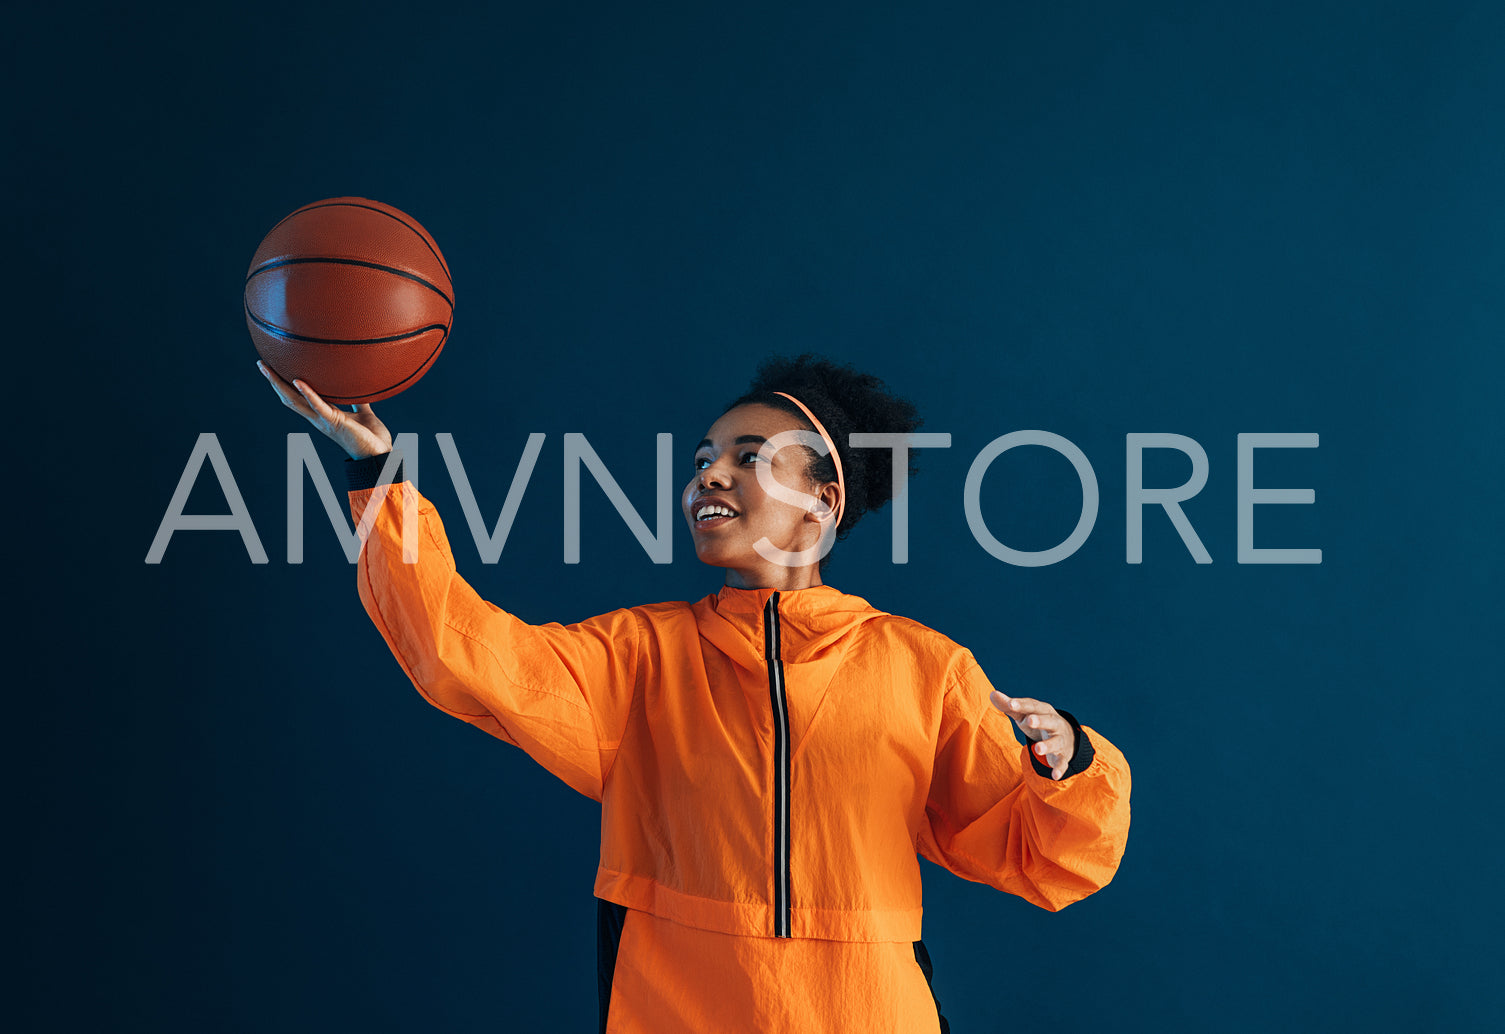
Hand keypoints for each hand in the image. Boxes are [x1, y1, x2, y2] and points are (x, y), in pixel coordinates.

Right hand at [258, 361, 391, 459]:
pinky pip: (318, 406)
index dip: (285, 385)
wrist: (380, 455)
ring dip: (280, 385)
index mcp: (323, 414)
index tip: (274, 369)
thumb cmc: (371, 438)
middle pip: (289, 398)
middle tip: (261, 364)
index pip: (298, 398)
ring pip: (295, 401)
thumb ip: (359, 403)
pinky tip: (298, 380)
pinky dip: (308, 393)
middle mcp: (318, 417)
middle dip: (274, 382)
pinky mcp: (334, 422)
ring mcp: (324, 420)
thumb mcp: (364, 415)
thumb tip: (360, 389)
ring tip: (267, 369)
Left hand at [989, 691, 1075, 780]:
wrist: (1066, 738)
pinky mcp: (1063, 756)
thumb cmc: (1038, 723)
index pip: (1032, 706)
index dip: (1021, 705)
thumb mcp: (1024, 715)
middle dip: (1039, 721)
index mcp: (1043, 711)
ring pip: (1056, 742)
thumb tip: (992, 694)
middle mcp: (1055, 723)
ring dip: (1048, 745)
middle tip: (1029, 721)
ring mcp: (1060, 740)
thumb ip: (1009, 706)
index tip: (1010, 704)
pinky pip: (1062, 763)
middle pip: (1048, 721)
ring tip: (1037, 749)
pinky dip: (1059, 769)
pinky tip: (1054, 776)